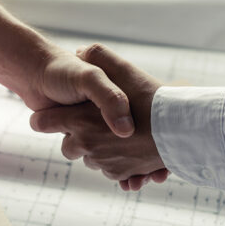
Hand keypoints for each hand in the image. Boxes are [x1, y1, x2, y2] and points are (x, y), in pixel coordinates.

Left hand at [30, 44, 168, 189]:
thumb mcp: (121, 68)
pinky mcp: (122, 175)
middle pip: (68, 146)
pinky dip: (115, 162)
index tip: (47, 116)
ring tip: (114, 134)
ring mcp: (105, 163)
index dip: (44, 118)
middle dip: (76, 135)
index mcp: (80, 121)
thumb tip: (80, 51)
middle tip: (93, 122)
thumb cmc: (149, 97)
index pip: (42, 123)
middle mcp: (88, 145)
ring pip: (90, 158)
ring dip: (98, 149)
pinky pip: (110, 171)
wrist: (183, 129)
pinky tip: (126, 149)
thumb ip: (98, 56)